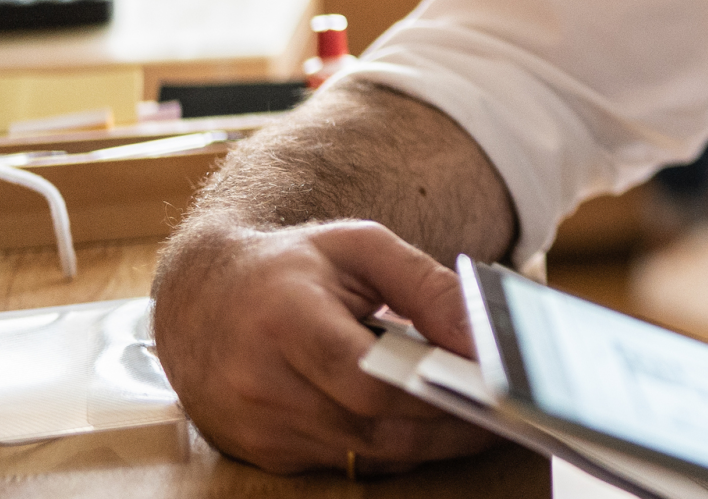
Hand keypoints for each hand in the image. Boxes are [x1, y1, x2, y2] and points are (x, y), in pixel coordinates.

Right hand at [150, 220, 495, 473]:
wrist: (201, 296)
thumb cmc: (290, 265)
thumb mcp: (360, 246)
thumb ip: (426, 286)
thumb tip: (481, 337)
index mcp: (284, 321)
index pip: (367, 379)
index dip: (435, 391)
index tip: (493, 390)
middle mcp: (260, 383)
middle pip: (374, 427)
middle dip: (448, 427)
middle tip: (506, 416)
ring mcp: (256, 426)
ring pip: (364, 454)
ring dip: (427, 443)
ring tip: (479, 419)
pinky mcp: (261, 452)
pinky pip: (343, 462)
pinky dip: (388, 446)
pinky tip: (423, 425)